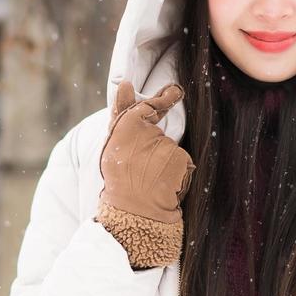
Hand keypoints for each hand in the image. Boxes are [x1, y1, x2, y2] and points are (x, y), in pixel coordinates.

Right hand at [95, 80, 195, 268]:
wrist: (133, 212)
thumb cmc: (119, 180)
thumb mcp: (113, 145)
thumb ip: (121, 112)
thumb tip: (125, 83)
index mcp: (127, 127)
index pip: (149, 107)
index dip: (164, 98)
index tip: (175, 90)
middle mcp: (148, 134)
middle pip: (158, 134)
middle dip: (152, 150)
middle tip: (139, 170)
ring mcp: (167, 147)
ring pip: (170, 150)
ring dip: (163, 163)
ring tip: (147, 181)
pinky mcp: (182, 160)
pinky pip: (182, 162)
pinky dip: (176, 172)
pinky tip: (162, 184)